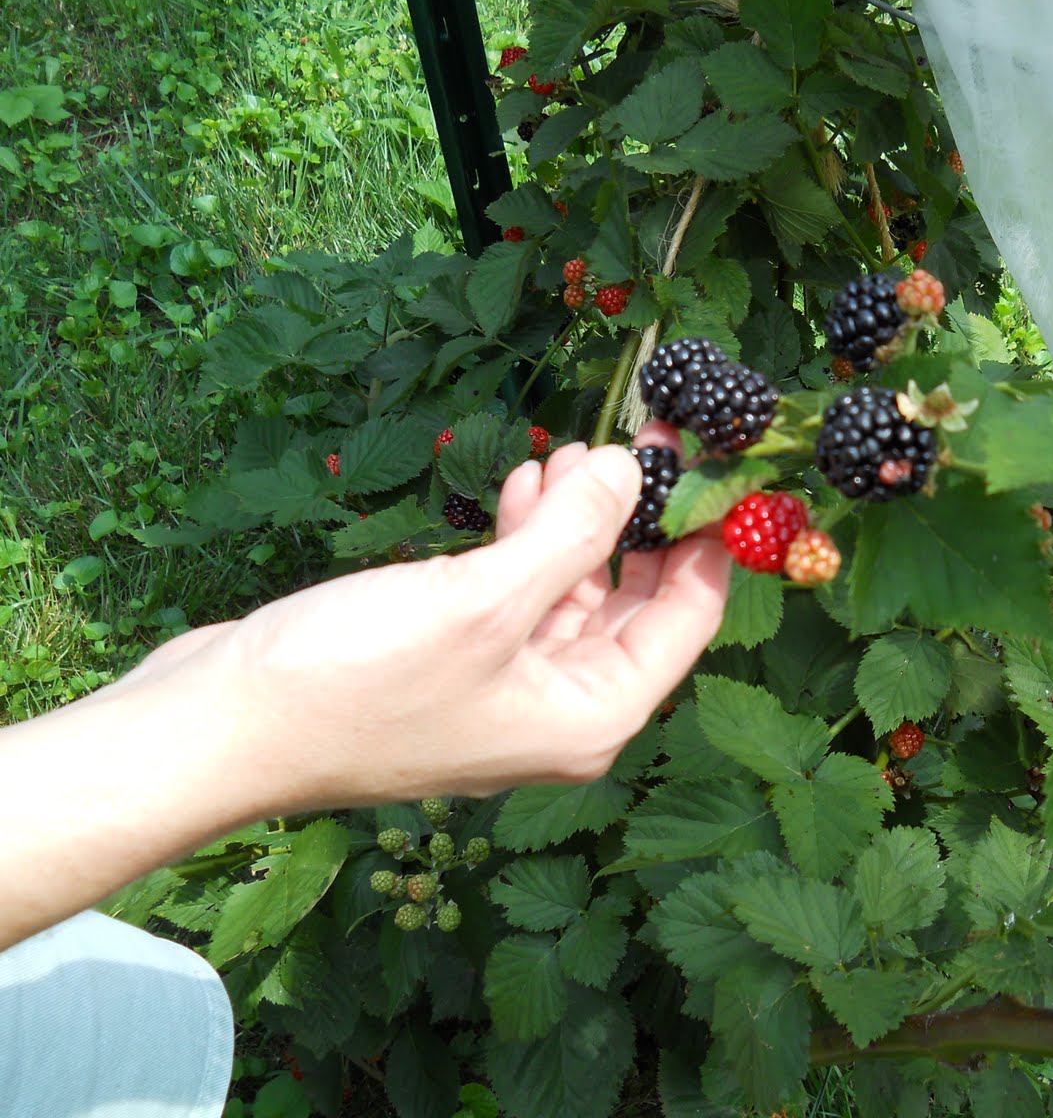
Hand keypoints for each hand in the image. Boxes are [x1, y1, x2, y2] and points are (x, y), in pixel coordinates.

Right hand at [176, 426, 728, 810]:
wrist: (224, 727)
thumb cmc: (360, 679)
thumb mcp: (487, 598)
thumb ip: (574, 532)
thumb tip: (637, 470)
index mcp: (591, 716)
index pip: (689, 621)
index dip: (707, 539)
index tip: (713, 464)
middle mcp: (560, 711)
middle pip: (636, 604)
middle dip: (639, 520)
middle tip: (644, 440)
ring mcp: (506, 690)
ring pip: (572, 591)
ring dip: (578, 521)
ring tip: (576, 450)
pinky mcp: (455, 663)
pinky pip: (517, 594)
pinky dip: (525, 540)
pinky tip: (521, 485)